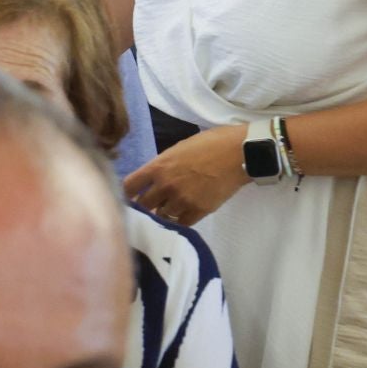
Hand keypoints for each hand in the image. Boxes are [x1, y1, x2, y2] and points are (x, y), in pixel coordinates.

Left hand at [122, 124, 249, 226]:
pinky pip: (181, 223)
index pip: (128, 186)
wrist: (240, 153)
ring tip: (168, 209)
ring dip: (162, 213)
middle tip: (149, 205)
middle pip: (143, 205)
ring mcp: (182, 200)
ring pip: (161, 216)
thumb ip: (162, 165)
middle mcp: (166, 186)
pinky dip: (179, 221)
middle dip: (144, 205)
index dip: (126, 193)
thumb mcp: (178, 149)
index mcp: (158, 167)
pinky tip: (182, 215)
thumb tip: (152, 179)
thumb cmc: (210, 143)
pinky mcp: (199, 211)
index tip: (129, 195)